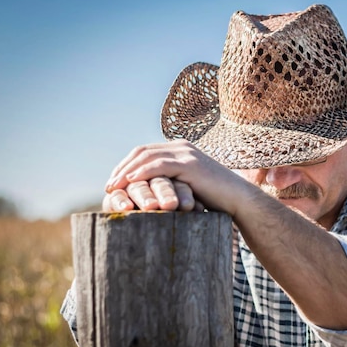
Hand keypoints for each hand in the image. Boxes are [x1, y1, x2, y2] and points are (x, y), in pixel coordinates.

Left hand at [104, 139, 248, 215]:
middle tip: (108, 186)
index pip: (145, 152)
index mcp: (181, 150)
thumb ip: (172, 184)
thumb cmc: (216, 200)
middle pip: (142, 152)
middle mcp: (182, 147)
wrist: (238, 200)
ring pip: (147, 157)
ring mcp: (186, 153)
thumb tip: (152, 196)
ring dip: (126, 172)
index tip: (114, 183)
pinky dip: (141, 173)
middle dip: (122, 168)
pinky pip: (158, 166)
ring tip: (113, 187)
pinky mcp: (189, 164)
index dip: (126, 166)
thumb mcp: (188, 188)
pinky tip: (129, 184)